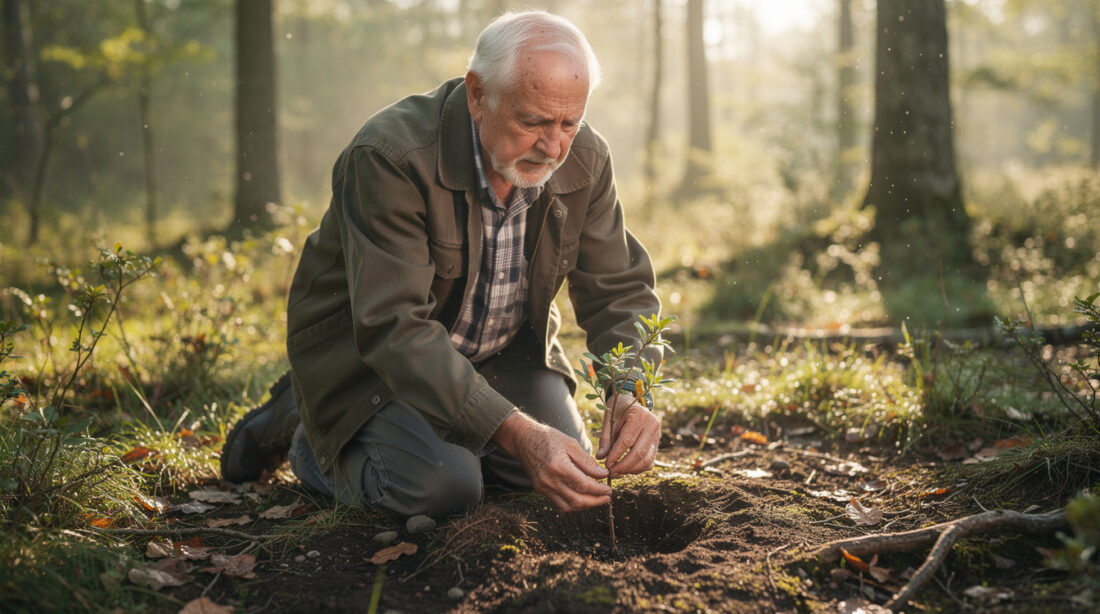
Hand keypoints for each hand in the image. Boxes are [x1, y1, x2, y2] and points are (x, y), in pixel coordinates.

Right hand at [491, 412, 610, 511]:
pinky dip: (573, 503)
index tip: (609, 489)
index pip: (584, 486)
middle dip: (595, 501)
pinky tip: (582, 496)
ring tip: (596, 499)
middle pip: (577, 500)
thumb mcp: (571, 444)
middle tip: (607, 497)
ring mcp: (544, 487)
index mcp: (559, 467)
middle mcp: (550, 481)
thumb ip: (587, 462)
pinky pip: (559, 502)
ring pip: (568, 506)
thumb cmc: (548, 438)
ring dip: (584, 506)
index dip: (599, 490)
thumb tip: (603, 474)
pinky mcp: (540, 489)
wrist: (523, 439)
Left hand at [595, 392, 660, 477]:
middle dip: (624, 466)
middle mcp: (652, 425)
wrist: (631, 403)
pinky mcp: (657, 443)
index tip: (606, 465)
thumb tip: (600, 457)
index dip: (616, 455)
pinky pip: (650, 461)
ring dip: (631, 470)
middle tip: (612, 472)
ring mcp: (657, 435)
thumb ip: (605, 439)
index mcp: (639, 416)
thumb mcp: (609, 420)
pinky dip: (638, 469)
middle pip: (639, 453)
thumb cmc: (618, 411)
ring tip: (618, 472)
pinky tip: (627, 469)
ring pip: (647, 460)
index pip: (627, 441)